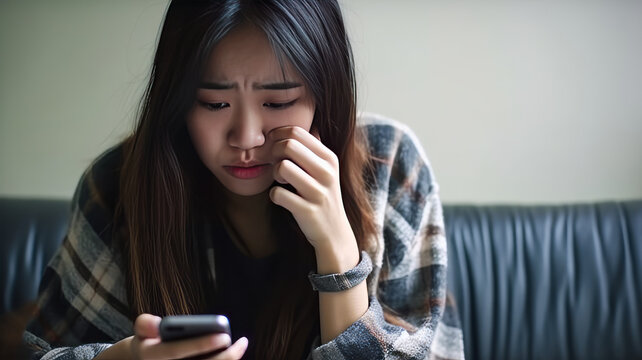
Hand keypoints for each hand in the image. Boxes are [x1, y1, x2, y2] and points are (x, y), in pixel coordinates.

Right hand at [95, 314, 247, 359]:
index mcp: (151, 357)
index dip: (200, 344)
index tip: (223, 336)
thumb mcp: (142, 331)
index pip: (176, 351)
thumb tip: (156, 324)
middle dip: (223, 356)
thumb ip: (146, 324)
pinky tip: (234, 353)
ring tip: (241, 345)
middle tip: (238, 341)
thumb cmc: (149, 342)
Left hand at [268, 126, 358, 271]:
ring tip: (280, 181)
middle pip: (288, 145)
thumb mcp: (325, 170)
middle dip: (273, 152)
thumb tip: (293, 127)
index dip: (277, 136)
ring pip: (283, 167)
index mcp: (329, 158)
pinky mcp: (308, 210)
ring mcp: (318, 192)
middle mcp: (327, 172)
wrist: (334, 232)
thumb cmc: (322, 196)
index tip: (273, 147)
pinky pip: (278, 193)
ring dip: (274, 173)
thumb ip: (312, 148)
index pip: (297, 131)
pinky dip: (274, 195)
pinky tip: (282, 198)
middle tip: (274, 164)